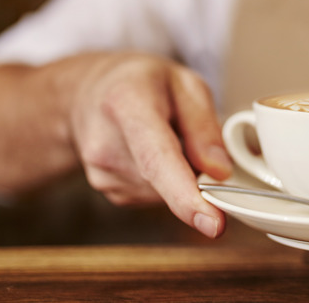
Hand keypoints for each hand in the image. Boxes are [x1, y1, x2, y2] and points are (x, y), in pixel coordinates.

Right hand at [67, 53, 232, 237]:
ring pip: (166, 193)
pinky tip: (152, 153)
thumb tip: (220, 172)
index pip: (157, 159)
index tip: (213, 225)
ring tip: (163, 136)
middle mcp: (106, 144)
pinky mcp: (109, 191)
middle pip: (167, 181)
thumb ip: (205, 126)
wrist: (88, 92)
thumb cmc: (142, 83)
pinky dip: (167, 181)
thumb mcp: (185, 83)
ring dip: (180, 174)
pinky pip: (157, 196)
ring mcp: (102, 173)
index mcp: (127, 104)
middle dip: (196, 173)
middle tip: (190, 135)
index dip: (186, 196)